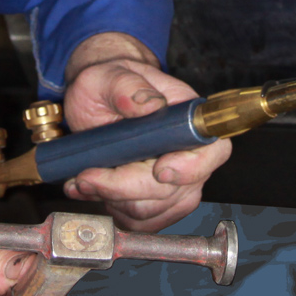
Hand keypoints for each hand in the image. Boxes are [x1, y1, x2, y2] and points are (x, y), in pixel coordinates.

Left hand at [62, 38, 231, 232]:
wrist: (97, 99)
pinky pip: (141, 221)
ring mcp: (174, 181)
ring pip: (154, 210)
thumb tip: (147, 104)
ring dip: (114, 201)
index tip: (159, 171)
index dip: (191, 167)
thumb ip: (126, 85)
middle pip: (174, 190)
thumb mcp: (108, 75)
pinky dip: (113, 210)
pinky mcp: (154, 200)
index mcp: (187, 118)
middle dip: (125, 188)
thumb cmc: (108, 84)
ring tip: (83, 179)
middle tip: (87, 175)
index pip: (212, 151)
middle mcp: (187, 153)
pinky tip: (92, 189)